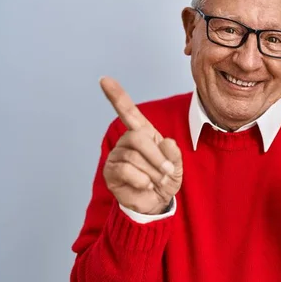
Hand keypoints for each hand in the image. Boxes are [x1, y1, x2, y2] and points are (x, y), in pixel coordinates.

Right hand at [99, 77, 182, 214]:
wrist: (158, 202)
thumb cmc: (165, 178)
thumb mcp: (176, 165)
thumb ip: (174, 153)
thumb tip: (165, 142)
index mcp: (144, 133)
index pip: (129, 112)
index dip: (117, 96)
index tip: (104, 79)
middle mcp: (127, 141)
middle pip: (137, 138)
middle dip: (156, 157)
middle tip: (167, 171)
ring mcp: (117, 156)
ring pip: (133, 157)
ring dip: (151, 172)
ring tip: (156, 181)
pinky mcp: (110, 172)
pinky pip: (125, 170)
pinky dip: (141, 180)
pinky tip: (145, 185)